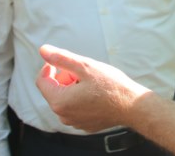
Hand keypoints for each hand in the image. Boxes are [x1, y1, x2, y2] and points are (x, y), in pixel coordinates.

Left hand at [35, 44, 151, 132]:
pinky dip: (81, 98)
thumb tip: (43, 50)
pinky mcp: (85, 124)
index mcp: (60, 101)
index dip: (50, 67)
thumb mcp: (85, 66)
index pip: (42, 81)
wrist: (132, 106)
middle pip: (54, 90)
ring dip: (73, 88)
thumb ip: (61, 58)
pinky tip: (96, 93)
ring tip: (92, 82)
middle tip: (83, 71)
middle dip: (65, 77)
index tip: (64, 61)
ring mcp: (74, 122)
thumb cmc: (111, 86)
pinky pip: (76, 108)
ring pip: (66, 99)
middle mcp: (64, 115)